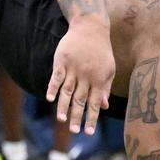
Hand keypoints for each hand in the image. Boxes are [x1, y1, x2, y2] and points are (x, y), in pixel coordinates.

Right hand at [46, 17, 113, 135]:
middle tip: (74, 130)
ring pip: (67, 91)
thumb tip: (104, 106)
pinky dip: (53, 88)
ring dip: (64, 106)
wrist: (91, 27)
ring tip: (61, 119)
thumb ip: (105, 88)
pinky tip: (50, 99)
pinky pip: (57, 77)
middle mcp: (86, 76)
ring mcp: (73, 68)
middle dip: (77, 116)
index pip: (94, 103)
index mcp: (99, 79)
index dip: (91, 118)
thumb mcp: (109, 69)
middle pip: (80, 100)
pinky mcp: (62, 61)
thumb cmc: (101, 51)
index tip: (88, 132)